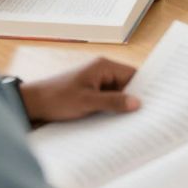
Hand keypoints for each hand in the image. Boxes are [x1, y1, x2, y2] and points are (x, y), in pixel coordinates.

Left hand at [19, 57, 138, 123]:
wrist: (31, 104)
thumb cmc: (56, 98)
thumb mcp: (87, 102)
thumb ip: (113, 101)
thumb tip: (137, 103)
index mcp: (104, 66)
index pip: (133, 75)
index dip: (144, 87)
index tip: (155, 101)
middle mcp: (102, 71)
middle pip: (127, 84)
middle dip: (133, 99)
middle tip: (146, 115)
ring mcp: (96, 82)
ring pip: (117, 93)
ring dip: (121, 105)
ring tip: (132, 121)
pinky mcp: (90, 92)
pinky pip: (107, 99)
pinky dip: (111, 109)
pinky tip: (115, 121)